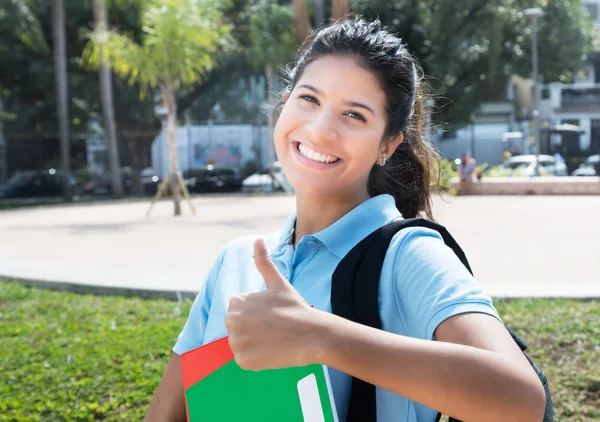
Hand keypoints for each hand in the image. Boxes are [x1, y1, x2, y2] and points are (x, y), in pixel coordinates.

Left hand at [225, 238, 324, 370]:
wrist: (312, 335)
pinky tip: (271, 352)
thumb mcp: (278, 283)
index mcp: (237, 302)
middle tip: (273, 328)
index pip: (238, 310)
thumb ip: (263, 262)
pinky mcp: (243, 360)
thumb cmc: (295, 308)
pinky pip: (244, 360)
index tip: (271, 315)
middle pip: (236, 327)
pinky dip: (255, 359)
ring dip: (253, 344)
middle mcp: (232, 321)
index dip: (255, 313)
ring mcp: (237, 342)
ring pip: (240, 344)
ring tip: (273, 339)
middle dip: (251, 328)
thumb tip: (257, 240)